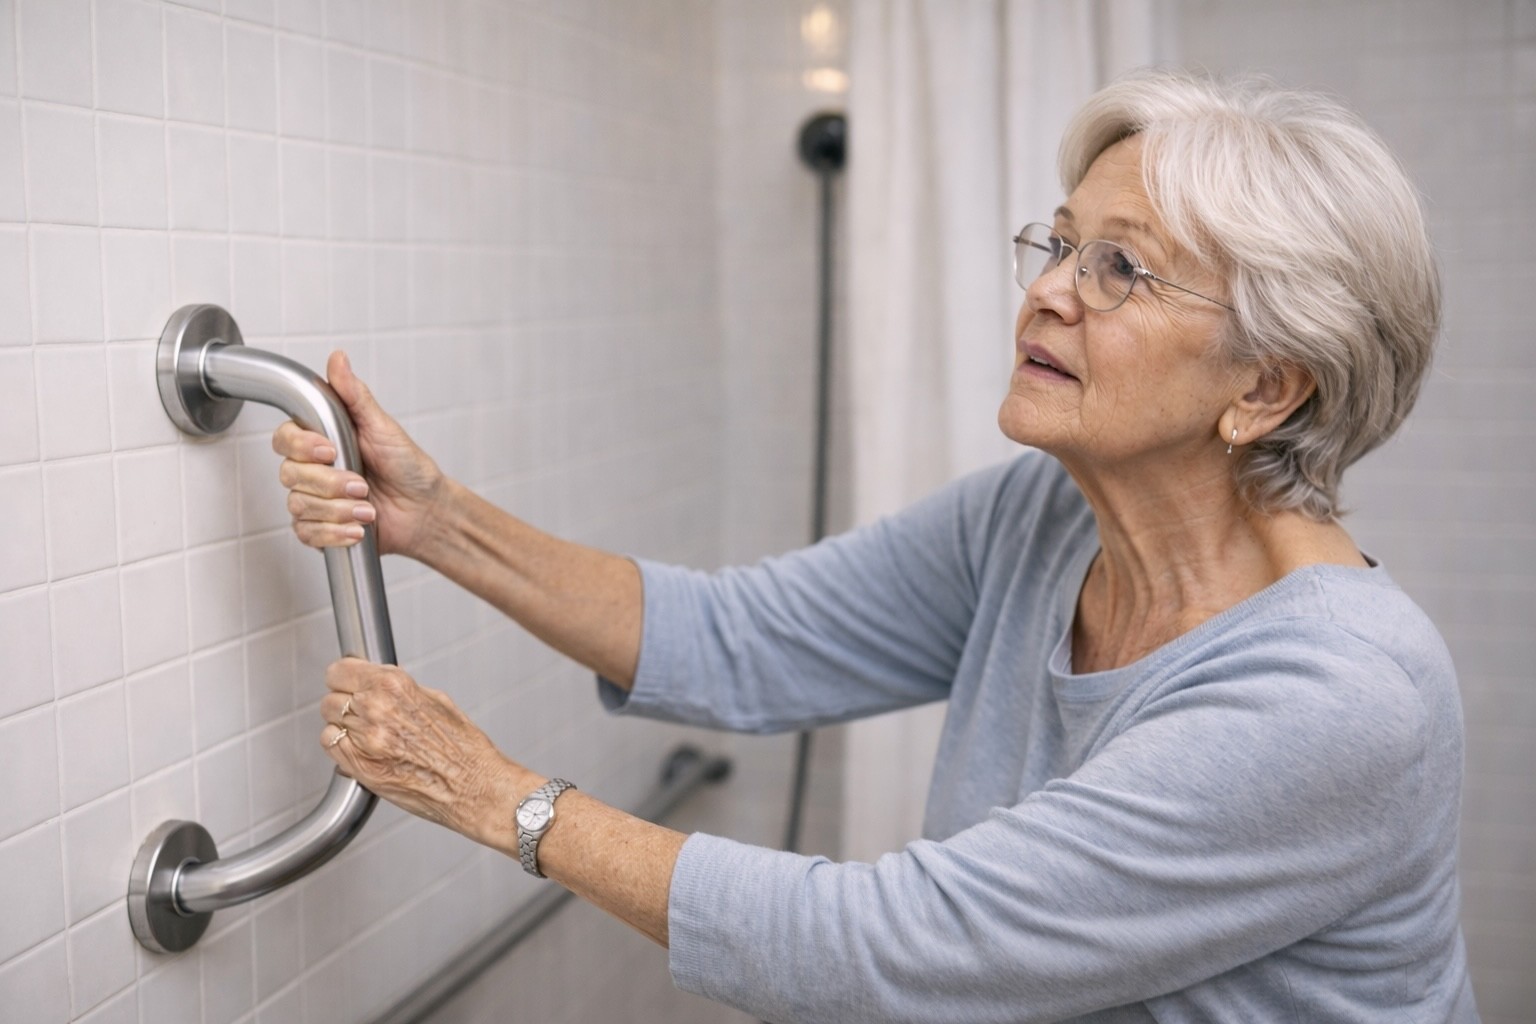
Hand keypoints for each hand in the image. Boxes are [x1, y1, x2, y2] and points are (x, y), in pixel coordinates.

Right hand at [273, 350, 446, 556]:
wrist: (425, 510)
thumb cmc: (407, 466)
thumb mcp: (382, 427)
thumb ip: (355, 396)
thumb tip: (338, 359)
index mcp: (320, 442)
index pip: (285, 439)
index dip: (302, 446)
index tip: (330, 451)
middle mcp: (312, 470)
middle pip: (290, 474)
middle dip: (329, 483)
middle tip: (362, 484)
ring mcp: (314, 501)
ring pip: (299, 505)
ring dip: (337, 510)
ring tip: (368, 509)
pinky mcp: (320, 529)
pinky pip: (307, 533)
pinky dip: (334, 534)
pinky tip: (358, 530)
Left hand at [319, 658, 522, 843]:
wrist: (474, 787)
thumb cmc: (463, 749)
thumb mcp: (437, 701)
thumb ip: (400, 690)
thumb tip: (378, 684)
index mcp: (396, 685)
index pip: (341, 671)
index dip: (344, 678)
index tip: (348, 683)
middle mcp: (377, 709)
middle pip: (332, 697)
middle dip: (344, 703)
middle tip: (362, 714)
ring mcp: (366, 740)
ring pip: (329, 722)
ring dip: (342, 727)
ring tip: (366, 735)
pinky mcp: (360, 767)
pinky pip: (331, 747)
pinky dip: (341, 748)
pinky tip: (362, 750)